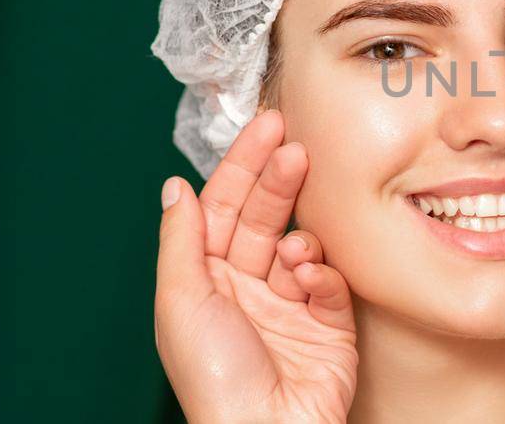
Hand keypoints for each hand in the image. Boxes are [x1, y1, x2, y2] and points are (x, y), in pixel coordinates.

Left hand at [155, 110, 357, 422]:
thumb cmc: (215, 378)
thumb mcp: (182, 301)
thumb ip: (181, 239)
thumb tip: (175, 186)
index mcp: (206, 281)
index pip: (224, 207)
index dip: (242, 166)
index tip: (266, 126)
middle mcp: (246, 288)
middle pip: (264, 216)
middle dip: (278, 180)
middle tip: (296, 147)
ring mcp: (289, 304)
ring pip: (300, 243)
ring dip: (299, 235)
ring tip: (295, 248)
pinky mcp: (329, 324)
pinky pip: (328, 280)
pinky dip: (321, 272)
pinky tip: (308, 277)